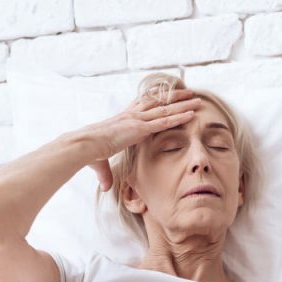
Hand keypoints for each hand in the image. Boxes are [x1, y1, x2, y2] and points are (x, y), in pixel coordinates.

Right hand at [78, 89, 200, 190]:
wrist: (84, 145)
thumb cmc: (88, 151)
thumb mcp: (100, 160)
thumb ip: (106, 174)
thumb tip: (106, 188)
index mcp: (123, 117)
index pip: (143, 104)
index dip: (157, 99)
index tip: (167, 95)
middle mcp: (132, 114)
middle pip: (158, 101)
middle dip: (175, 97)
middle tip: (189, 93)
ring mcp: (137, 119)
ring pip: (166, 109)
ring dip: (183, 104)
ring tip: (197, 100)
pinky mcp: (140, 128)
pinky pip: (164, 122)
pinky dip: (179, 118)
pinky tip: (191, 115)